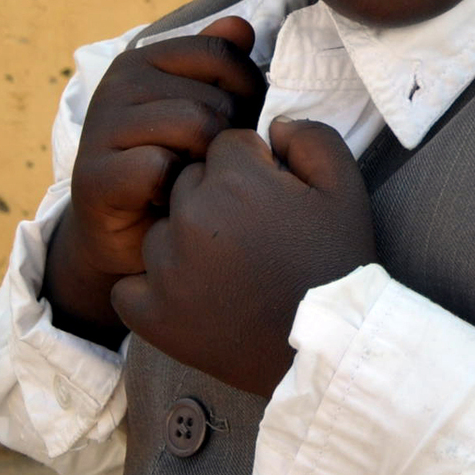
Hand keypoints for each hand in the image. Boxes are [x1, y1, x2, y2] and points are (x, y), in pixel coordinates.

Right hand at [42, 17, 263, 345]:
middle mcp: (119, 82)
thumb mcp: (202, 114)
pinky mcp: (94, 174)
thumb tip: (241, 27)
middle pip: (216, 98)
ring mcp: (101, 125)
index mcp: (146, 58)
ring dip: (207, 166)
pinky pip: (162, 167)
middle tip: (209, 168)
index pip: (224, 55)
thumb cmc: (174, 171)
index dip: (248, 94)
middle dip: (229, 139)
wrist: (123, 239)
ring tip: (193, 182)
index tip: (237, 128)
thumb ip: (220, 68)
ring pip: (196, 127)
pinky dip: (176, 192)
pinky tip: (169, 202)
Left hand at [112, 118, 374, 396]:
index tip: (274, 202)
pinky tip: (189, 296)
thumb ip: (310, 136)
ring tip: (227, 272)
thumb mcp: (345, 188)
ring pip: (160, 231)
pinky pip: (129, 285)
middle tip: (253, 239)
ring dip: (184, 242)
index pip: (225, 146)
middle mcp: (190, 218)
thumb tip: (272, 125)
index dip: (254, 170)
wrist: (329, 349)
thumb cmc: (338, 265)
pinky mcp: (152, 314)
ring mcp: (166, 269)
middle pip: (188, 184)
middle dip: (215, 200)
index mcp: (234, 181)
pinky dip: (151, 290)